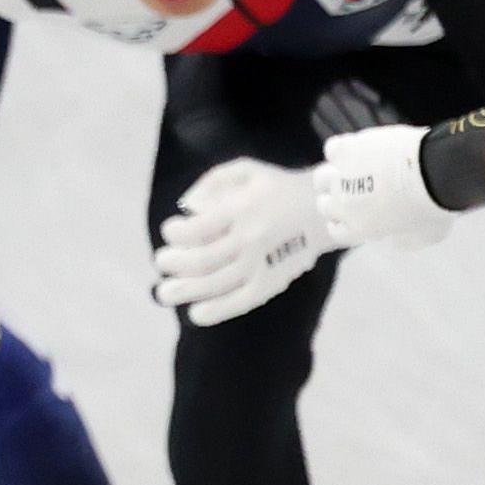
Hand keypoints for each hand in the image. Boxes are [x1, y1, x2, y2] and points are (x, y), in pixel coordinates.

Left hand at [150, 157, 337, 324]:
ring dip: (184, 291)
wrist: (324, 210)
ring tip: (163, 293)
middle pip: (201, 261)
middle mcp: (250, 238)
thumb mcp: (246, 170)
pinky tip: (195, 314)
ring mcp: (262, 264)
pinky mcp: (272, 283)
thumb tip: (185, 207)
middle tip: (160, 262)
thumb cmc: (277, 188)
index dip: (174, 234)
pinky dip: (215, 311)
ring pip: (215, 285)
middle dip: (172, 264)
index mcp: (241, 209)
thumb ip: (212, 182)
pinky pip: (240, 303)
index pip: (196, 229)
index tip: (169, 232)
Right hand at [315, 125, 450, 251]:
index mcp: (359, 230)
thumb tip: (395, 241)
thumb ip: (406, 241)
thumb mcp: (426, 236)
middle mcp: (344, 206)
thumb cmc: (435, 206)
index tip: (355, 215)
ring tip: (350, 168)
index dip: (344, 223)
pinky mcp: (347, 150)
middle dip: (338, 199)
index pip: (335, 231)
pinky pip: (332, 149)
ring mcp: (342, 177)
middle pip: (325, 205)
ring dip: (332, 175)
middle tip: (355, 190)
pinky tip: (358, 148)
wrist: (434, 171)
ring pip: (321, 178)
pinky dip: (342, 149)